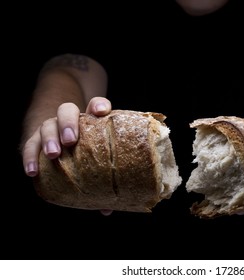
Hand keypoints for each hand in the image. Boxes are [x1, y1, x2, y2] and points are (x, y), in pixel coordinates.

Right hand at [22, 97, 111, 215]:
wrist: (59, 138)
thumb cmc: (85, 152)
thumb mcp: (95, 163)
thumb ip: (102, 181)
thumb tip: (107, 209)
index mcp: (89, 119)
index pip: (96, 104)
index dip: (98, 105)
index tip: (100, 112)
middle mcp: (69, 119)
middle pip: (66, 110)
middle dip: (68, 123)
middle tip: (70, 140)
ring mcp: (50, 127)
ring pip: (47, 125)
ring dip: (49, 138)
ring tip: (53, 154)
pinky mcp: (34, 139)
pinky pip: (29, 145)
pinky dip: (30, 156)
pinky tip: (33, 171)